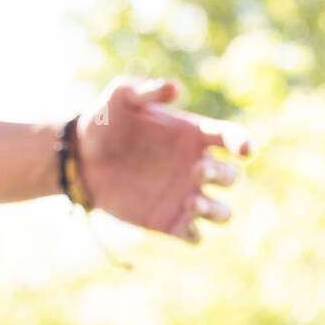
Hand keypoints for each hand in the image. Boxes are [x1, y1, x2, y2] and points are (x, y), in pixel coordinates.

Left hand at [75, 77, 250, 243]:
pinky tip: (182, 222)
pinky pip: (195, 236)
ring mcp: (186, 197)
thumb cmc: (105, 122)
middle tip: (197, 169)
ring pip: (222, 213)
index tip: (244, 150)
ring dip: (216, 211)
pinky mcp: (169, 221)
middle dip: (222, 175)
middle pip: (231, 178)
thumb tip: (174, 88)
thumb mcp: (121, 97)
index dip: (243, 143)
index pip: (230, 138)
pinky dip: (196, 234)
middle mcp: (196, 167)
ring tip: (193, 203)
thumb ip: (146, 90)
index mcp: (194, 136)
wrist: (80, 158)